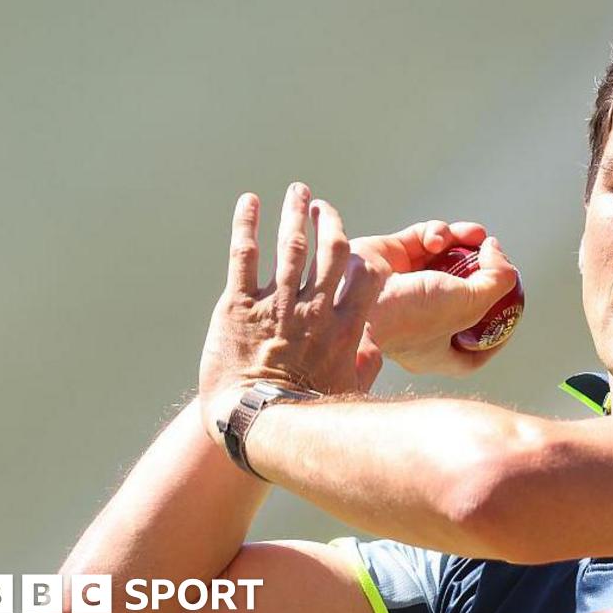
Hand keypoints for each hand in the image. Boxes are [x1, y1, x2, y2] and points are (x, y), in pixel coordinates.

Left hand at [198, 183, 382, 442]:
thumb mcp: (348, 391)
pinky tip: (249, 202)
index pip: (362, 276)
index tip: (354, 247)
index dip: (361, 256)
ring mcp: (275, 304)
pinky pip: (244, 256)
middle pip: (329, 250)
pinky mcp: (237, 306)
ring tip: (296, 191)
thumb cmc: (306, 414)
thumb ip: (366, 365)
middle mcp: (313, 309)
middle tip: (320, 205)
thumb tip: (375, 350)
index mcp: (343, 328)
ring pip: (290, 245)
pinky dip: (246, 225)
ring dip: (294, 213)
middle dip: (328, 221)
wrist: (257, 421)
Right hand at [351, 220, 518, 375]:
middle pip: (462, 292)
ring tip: (474, 235)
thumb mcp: (471, 305)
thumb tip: (498, 253)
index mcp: (436, 349)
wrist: (357, 298)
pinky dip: (435, 232)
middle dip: (481, 271)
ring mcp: (404, 285)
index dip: (497, 331)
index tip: (512, 313)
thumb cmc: (413, 315)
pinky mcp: (390, 255)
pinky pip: (422, 238)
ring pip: (445, 258)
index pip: (474, 347)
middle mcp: (419, 319)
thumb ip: (498, 280)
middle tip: (493, 255)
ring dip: (463, 241)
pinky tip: (436, 238)